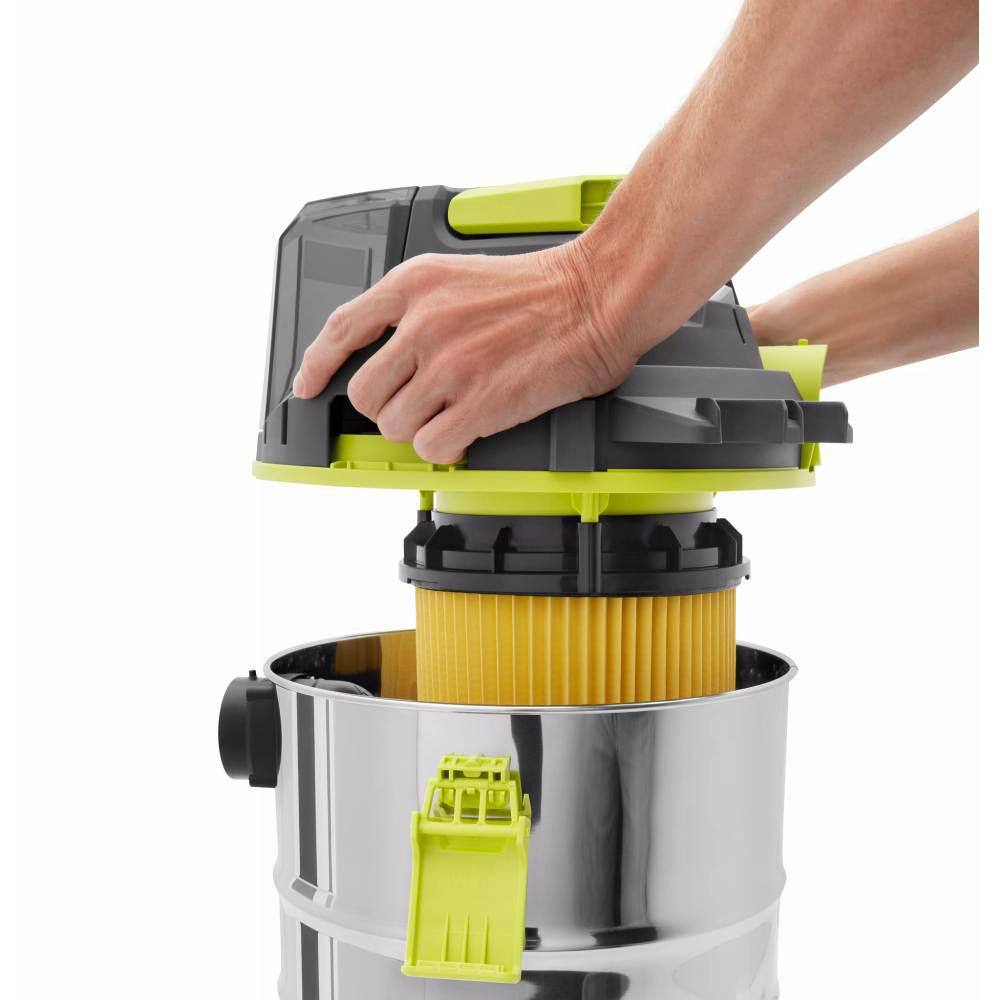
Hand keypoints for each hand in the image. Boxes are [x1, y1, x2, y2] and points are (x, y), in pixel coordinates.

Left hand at [292, 243, 633, 463]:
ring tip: (452, 415)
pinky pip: (432, 446)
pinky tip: (467, 433)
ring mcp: (449, 365)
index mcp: (415, 284)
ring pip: (394, 425)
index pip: (341, 328)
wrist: (598, 297)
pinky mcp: (478, 402)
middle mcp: (424, 324)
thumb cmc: (543, 289)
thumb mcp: (461, 277)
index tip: (307, 385)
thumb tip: (391, 360)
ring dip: (419, 429)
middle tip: (416, 406)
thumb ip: (418, 312)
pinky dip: (446, 448)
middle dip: (387, 407)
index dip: (317, 364)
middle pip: (364, 392)